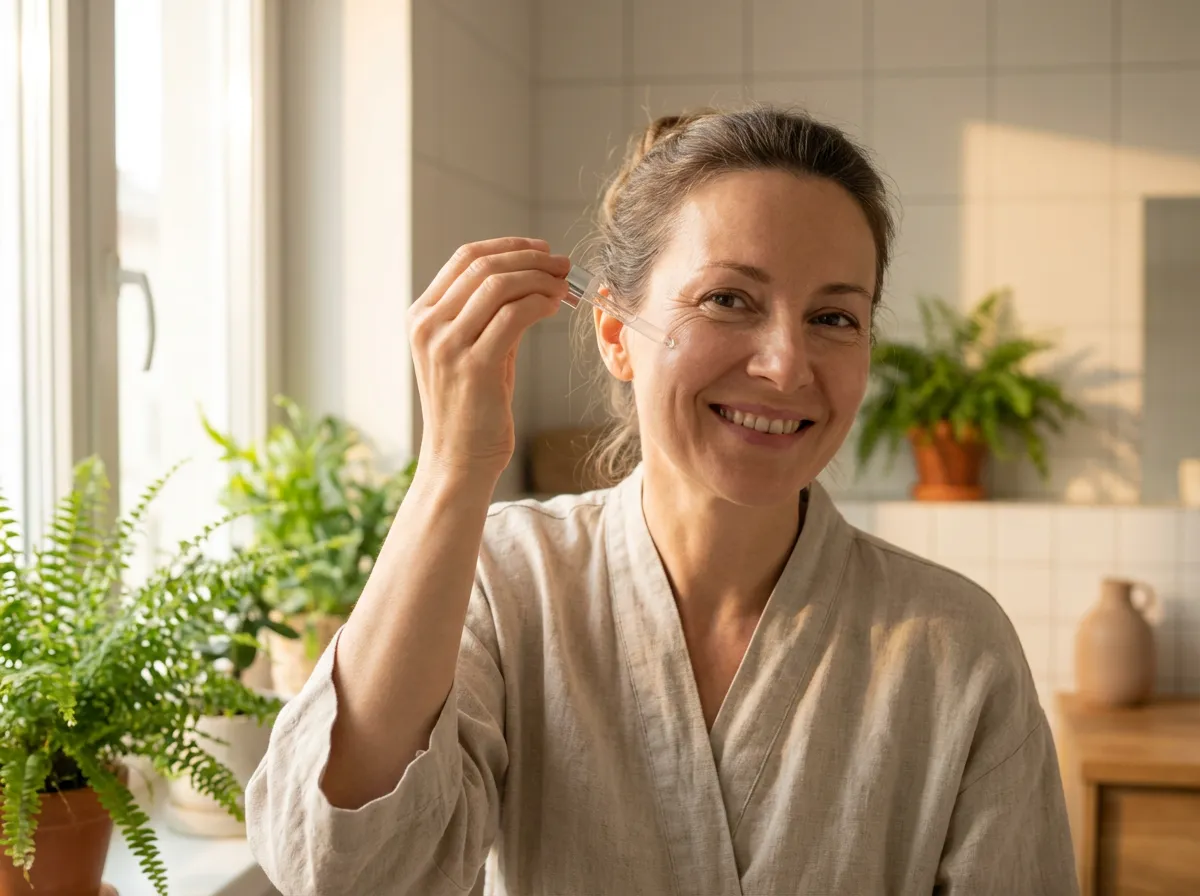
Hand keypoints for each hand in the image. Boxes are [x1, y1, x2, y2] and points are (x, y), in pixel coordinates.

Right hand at [408, 237, 569, 484]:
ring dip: (540, 279)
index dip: (509, 247)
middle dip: (531, 259)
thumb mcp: (469, 352)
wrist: (458, 461)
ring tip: (565, 286)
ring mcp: (447, 346)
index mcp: (421, 316)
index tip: (542, 249)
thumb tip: (528, 278)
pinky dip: (540, 303)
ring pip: (499, 285)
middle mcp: (428, 326)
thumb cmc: (470, 408)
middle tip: (564, 266)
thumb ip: (486, 315)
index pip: (465, 258)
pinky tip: (556, 306)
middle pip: (483, 266)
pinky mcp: (474, 367)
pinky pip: (514, 316)